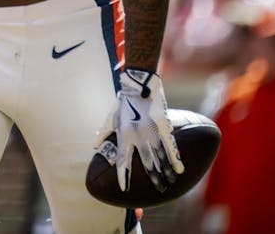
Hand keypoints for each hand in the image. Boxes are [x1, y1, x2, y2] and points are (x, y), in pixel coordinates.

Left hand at [105, 68, 183, 191]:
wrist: (139, 84)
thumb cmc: (124, 101)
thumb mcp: (111, 117)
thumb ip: (104, 132)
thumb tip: (95, 146)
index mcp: (124, 135)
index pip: (122, 160)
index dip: (123, 176)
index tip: (124, 189)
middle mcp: (139, 136)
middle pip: (146, 163)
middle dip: (154, 178)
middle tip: (159, 190)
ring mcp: (153, 132)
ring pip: (161, 157)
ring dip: (166, 171)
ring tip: (170, 182)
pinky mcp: (164, 126)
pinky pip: (171, 146)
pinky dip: (176, 158)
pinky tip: (180, 169)